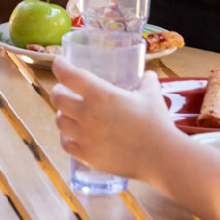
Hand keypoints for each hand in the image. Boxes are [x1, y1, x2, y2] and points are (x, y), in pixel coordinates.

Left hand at [50, 59, 178, 180]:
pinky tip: (70, 134)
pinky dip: (65, 136)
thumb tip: (148, 75)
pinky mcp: (87, 156)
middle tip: (63, 90)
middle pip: (57, 98)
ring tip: (67, 112)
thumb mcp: (152, 96)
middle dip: (58, 91)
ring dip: (61, 113)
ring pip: (59, 121)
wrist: (161, 157)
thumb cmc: (157, 124)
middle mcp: (87, 114)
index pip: (69, 75)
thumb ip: (147, 82)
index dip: (60, 66)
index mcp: (101, 95)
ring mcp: (85, 137)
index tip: (58, 63)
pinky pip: (65, 144)